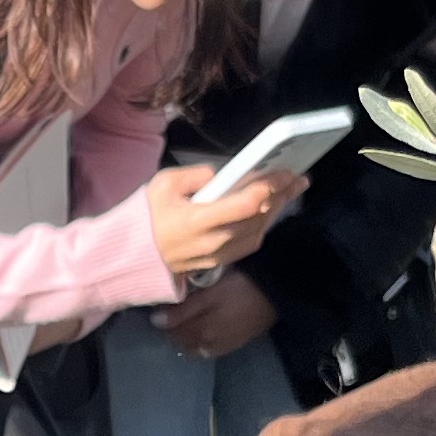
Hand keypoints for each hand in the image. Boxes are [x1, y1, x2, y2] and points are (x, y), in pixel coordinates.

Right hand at [148, 165, 303, 282]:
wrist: (136, 255)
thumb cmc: (148, 216)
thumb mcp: (163, 184)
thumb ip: (196, 175)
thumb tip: (224, 174)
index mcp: (197, 220)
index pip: (244, 204)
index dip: (269, 187)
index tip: (285, 172)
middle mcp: (213, 242)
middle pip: (258, 217)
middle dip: (282, 196)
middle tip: (299, 178)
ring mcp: (218, 256)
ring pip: (259, 231)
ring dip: (276, 210)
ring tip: (289, 191)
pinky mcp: (221, 263)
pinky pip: (251, 243)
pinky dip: (263, 224)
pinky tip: (270, 209)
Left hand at [154, 269, 278, 359]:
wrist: (278, 293)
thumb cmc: (240, 287)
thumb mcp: (210, 295)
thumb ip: (183, 310)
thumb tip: (155, 322)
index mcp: (201, 331)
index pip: (171, 331)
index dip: (162, 320)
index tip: (156, 307)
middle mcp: (209, 345)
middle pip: (182, 341)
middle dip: (172, 330)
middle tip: (167, 313)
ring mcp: (223, 346)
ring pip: (195, 347)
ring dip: (186, 338)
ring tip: (183, 322)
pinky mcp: (235, 343)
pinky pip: (210, 349)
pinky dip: (200, 342)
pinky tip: (201, 332)